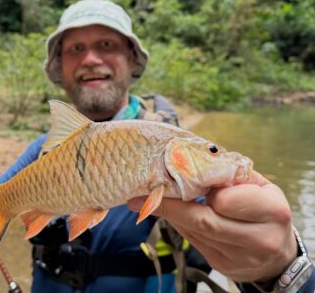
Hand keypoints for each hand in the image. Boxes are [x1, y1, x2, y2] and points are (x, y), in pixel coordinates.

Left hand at [128, 171, 296, 281]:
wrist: (278, 254)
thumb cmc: (264, 208)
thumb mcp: (257, 185)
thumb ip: (230, 172)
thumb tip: (190, 156)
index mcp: (272, 211)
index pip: (225, 199)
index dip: (206, 188)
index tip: (186, 176)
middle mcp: (259, 239)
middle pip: (203, 220)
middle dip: (171, 204)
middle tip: (144, 192)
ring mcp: (240, 258)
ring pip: (194, 231)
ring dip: (171, 213)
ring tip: (149, 199)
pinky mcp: (224, 267)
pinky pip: (193, 242)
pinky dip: (179, 224)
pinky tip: (170, 212)